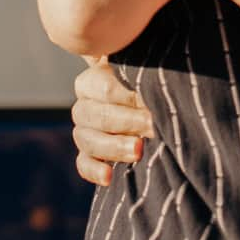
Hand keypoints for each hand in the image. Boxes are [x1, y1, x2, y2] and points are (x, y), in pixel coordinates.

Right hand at [71, 58, 155, 185]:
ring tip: (139, 150)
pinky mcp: (88, 155)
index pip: (101, 87)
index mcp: (95, 78)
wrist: (156, 108)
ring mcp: (85, 130)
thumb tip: (149, 62)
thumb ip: (143, 71)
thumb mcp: (150, 72)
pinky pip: (83, 164)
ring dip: (112, 146)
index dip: (124, 95)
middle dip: (123, 121)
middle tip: (149, 123)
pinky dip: (94, 170)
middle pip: (91, 114)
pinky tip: (109, 177)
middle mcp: (86, 104)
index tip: (146, 100)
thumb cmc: (153, 82)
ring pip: (86, 140)